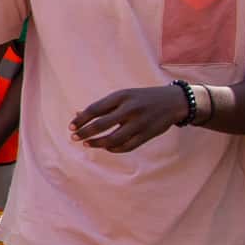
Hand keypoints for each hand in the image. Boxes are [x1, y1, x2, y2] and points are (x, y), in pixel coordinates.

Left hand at [71, 85, 185, 153]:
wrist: (174, 101)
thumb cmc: (141, 98)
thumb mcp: (123, 96)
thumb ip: (103, 106)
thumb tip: (78, 114)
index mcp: (122, 96)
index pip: (95, 109)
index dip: (81, 119)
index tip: (71, 126)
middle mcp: (130, 109)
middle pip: (101, 125)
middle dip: (85, 133)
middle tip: (74, 137)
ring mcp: (140, 123)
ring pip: (113, 139)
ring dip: (97, 143)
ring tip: (87, 144)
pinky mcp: (147, 135)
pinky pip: (127, 146)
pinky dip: (113, 149)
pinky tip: (105, 148)